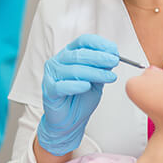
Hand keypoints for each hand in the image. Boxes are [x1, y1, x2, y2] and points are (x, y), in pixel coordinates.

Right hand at [37, 34, 118, 155]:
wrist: (69, 121)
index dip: (99, 44)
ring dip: (95, 73)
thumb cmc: (80, 99)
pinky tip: (87, 86)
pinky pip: (63, 86)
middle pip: (80, 54)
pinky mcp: (49, 90)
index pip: (83, 41)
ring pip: (74, 70)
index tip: (114, 50)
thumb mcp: (96, 80)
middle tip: (114, 61)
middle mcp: (59, 61)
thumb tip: (113, 56)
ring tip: (109, 78)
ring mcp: (52, 75)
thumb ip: (101, 68)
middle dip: (100, 57)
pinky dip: (76, 85)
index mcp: (69, 54)